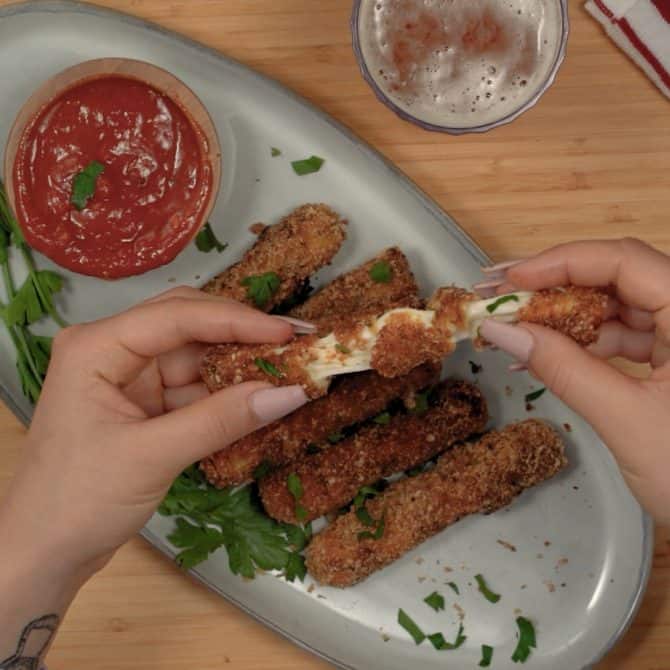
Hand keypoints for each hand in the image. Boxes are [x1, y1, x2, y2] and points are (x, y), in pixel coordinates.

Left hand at [0, 287, 310, 581]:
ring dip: (242, 363)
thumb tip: (290, 392)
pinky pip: (197, 386)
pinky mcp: (147, 403)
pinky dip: (229, 392)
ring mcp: (131, 377)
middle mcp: (114, 350)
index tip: (287, 333)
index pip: (177, 316)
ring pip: (198, 355)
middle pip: (189, 323)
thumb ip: (221, 420)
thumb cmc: (77, 500)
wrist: (45, 553)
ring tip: (291, 366)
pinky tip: (263, 393)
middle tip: (297, 340)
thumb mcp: (152, 457)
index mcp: (97, 347)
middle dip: (243, 332)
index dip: (237, 320)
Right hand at [477, 238, 669, 524]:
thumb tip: (501, 331)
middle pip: (616, 279)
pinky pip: (625, 337)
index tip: (509, 281)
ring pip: (617, 307)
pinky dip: (583, 344)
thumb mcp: (627, 421)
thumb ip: (565, 370)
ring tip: (510, 328)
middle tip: (497, 294)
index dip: (560, 263)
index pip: (623, 262)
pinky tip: (543, 355)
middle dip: (553, 286)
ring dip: (563, 317)